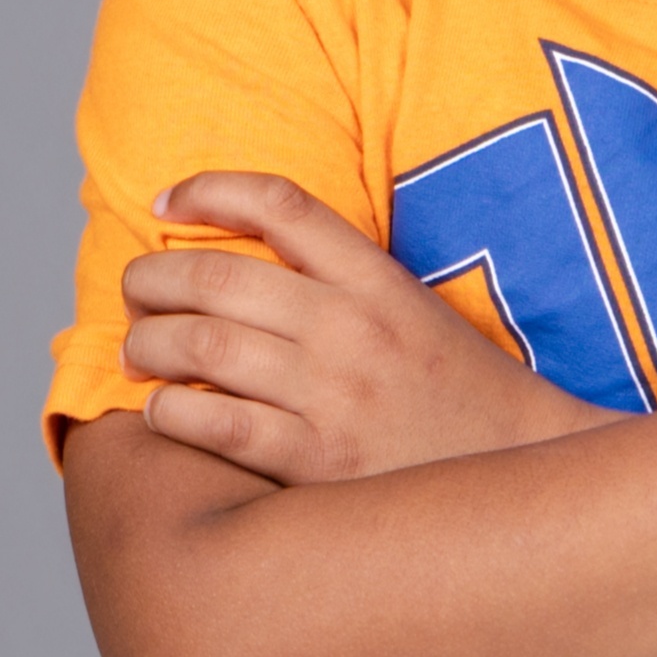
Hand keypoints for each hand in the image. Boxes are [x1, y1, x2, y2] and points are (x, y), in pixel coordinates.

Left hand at [122, 172, 598, 480]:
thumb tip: (235, 260)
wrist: (522, 467)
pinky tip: (162, 411)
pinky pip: (213, 424)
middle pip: (216, 276)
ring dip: (146, 345)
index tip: (164, 205)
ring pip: (199, 347)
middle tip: (135, 293)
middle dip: (150, 279)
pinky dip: (168, 412)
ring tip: (138, 353)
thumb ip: (337, 278)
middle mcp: (351, 328)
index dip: (207, 189)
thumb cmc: (455, 389)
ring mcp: (333, 396)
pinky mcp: (317, 462)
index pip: (278, 203)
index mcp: (376, 280)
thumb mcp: (411, 307)